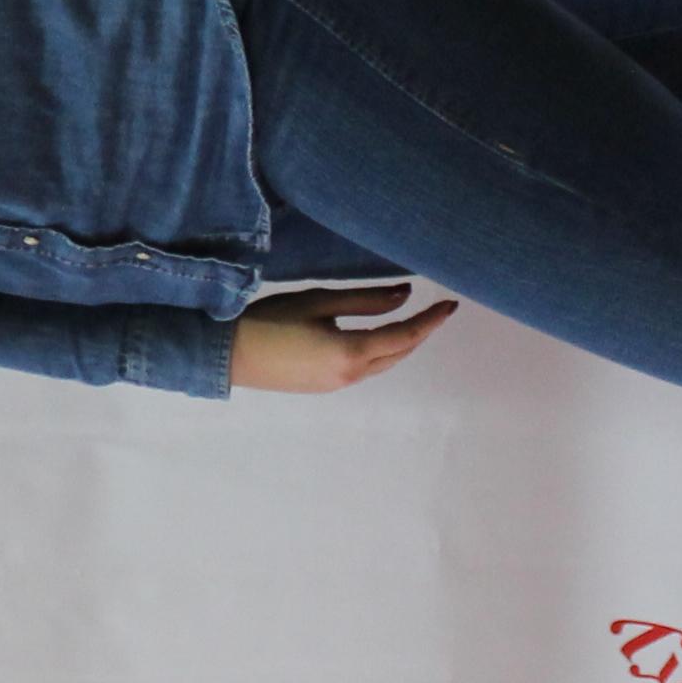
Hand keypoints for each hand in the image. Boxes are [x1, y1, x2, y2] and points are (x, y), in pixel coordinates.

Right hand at [229, 285, 459, 393]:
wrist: (231, 355)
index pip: (404, 335)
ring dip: (402, 343)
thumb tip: (404, 295)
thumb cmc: (271, 321)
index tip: (450, 304)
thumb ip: (365, 301)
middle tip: (437, 309)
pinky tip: (379, 336)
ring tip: (414, 319)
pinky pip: (366, 369)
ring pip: (384, 364)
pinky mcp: (326, 387)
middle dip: (421, 332)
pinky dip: (382, 352)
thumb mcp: (319, 302)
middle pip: (399, 353)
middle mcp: (351, 375)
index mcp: (351, 352)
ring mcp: (338, 385)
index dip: (430, 320)